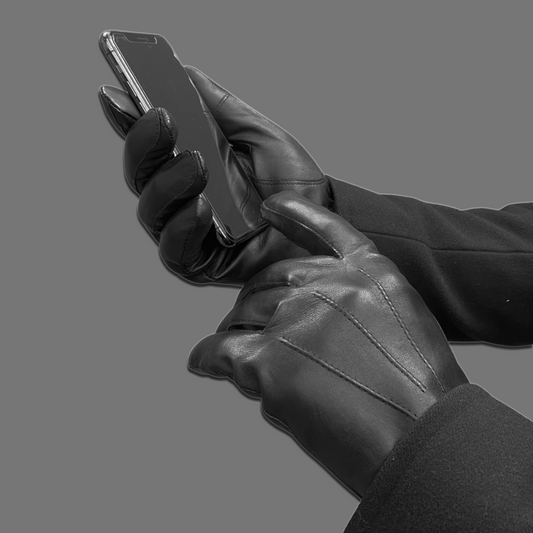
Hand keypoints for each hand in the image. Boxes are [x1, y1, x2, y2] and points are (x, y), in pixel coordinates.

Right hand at [99, 67, 331, 284]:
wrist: (322, 221)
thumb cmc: (292, 181)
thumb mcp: (257, 134)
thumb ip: (219, 108)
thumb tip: (183, 71)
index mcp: (190, 165)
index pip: (151, 143)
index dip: (129, 119)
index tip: (116, 92)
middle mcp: (181, 198)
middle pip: (141, 174)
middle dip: (145, 145)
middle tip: (161, 118)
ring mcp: (186, 232)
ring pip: (152, 210)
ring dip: (168, 183)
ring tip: (196, 163)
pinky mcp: (199, 263)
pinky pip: (174, 249)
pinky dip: (183, 225)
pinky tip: (202, 207)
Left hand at [188, 191, 468, 496]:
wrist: (424, 436)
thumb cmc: (420, 394)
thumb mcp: (407, 325)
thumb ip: (360, 310)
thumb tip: (309, 328)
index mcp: (366, 272)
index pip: (324, 231)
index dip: (296, 216)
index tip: (271, 206)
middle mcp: (328, 286)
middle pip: (268, 284)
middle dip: (254, 305)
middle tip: (249, 330)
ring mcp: (296, 320)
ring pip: (243, 317)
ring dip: (236, 335)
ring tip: (236, 358)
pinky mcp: (269, 362)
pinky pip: (220, 352)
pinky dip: (207, 358)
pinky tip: (202, 363)